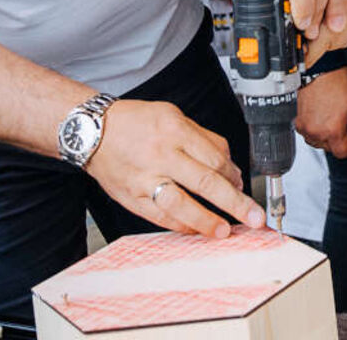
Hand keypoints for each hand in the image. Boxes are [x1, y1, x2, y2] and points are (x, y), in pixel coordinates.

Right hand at [86, 99, 262, 237]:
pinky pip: (160, 216)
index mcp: (175, 129)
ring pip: (182, 204)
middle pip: (206, 181)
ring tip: (225, 231)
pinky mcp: (132, 197)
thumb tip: (229, 165)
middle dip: (235, 202)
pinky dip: (181, 225)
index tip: (242, 185)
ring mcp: (145, 178)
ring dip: (207, 220)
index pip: (215, 157)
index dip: (234, 175)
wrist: (91, 131)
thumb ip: (202, 138)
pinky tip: (196, 229)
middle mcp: (161, 154)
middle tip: (254, 216)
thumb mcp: (172, 115)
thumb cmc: (135, 122)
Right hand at [294, 68, 346, 158]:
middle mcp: (316, 131)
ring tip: (331, 116)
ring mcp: (305, 127)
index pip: (343, 153)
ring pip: (319, 142)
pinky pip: (309, 134)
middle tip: (342, 119)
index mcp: (333, 129)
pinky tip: (322, 115)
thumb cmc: (339, 81)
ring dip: (326, 134)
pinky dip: (315, 129)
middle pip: (330, 148)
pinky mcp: (298, 122)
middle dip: (339, 137)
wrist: (320, 68)